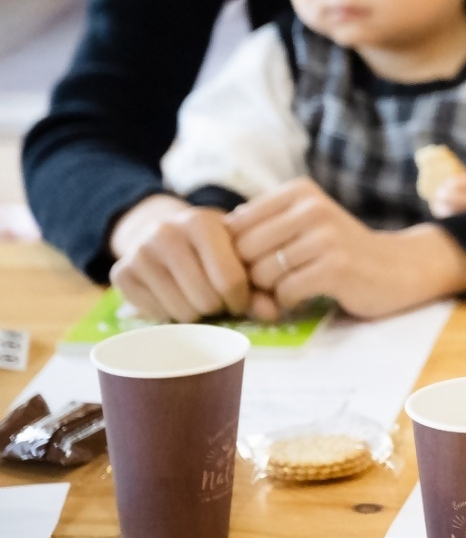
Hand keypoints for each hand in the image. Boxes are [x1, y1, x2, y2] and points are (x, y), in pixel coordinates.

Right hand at [108, 194, 250, 321]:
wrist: (162, 232)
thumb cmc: (210, 246)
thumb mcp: (236, 253)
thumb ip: (259, 283)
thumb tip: (272, 315)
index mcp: (200, 221)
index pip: (229, 280)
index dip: (241, 300)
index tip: (240, 301)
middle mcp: (165, 232)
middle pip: (205, 299)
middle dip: (217, 307)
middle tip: (217, 299)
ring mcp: (138, 253)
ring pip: (181, 311)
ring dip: (195, 314)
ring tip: (197, 297)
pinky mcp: (120, 273)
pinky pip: (155, 315)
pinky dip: (169, 315)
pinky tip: (174, 297)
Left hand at [227, 178, 465, 318]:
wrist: (398, 269)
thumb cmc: (340, 252)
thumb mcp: (302, 226)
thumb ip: (261, 229)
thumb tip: (207, 243)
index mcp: (298, 192)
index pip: (234, 225)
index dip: (232, 255)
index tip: (249, 271)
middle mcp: (311, 207)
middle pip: (242, 251)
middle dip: (247, 277)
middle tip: (265, 289)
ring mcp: (325, 235)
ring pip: (261, 273)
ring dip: (267, 292)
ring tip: (286, 292)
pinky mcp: (335, 266)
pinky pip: (285, 291)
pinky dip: (287, 303)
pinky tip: (303, 299)